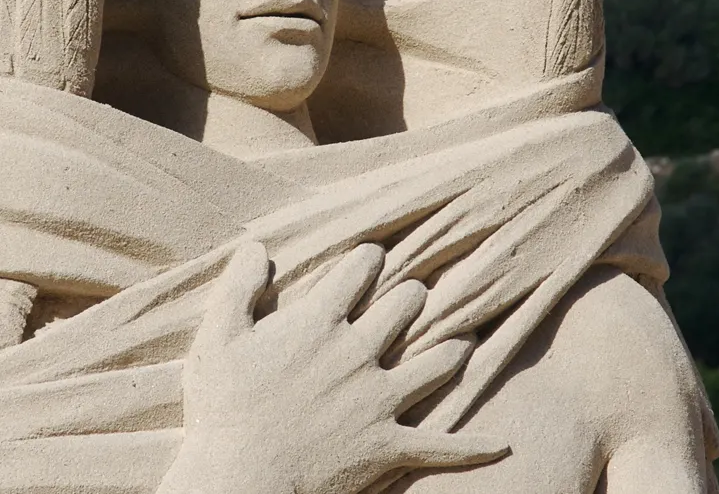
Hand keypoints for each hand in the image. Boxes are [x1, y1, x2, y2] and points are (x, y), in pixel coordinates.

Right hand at [157, 242, 508, 493]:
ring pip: (436, 362)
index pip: (361, 269)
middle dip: (413, 296)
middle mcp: (359, 353)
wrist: (241, 479)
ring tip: (461, 342)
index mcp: (319, 323)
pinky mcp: (389, 446)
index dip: (369, 258)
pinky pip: (442, 446)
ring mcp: (379, 401)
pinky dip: (474, 448)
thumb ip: (237, 288)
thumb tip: (255, 247)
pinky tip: (502, 444)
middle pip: (406, 306)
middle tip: (414, 296)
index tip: (372, 258)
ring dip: (451, 349)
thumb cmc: (222, 409)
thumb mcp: (216, 338)